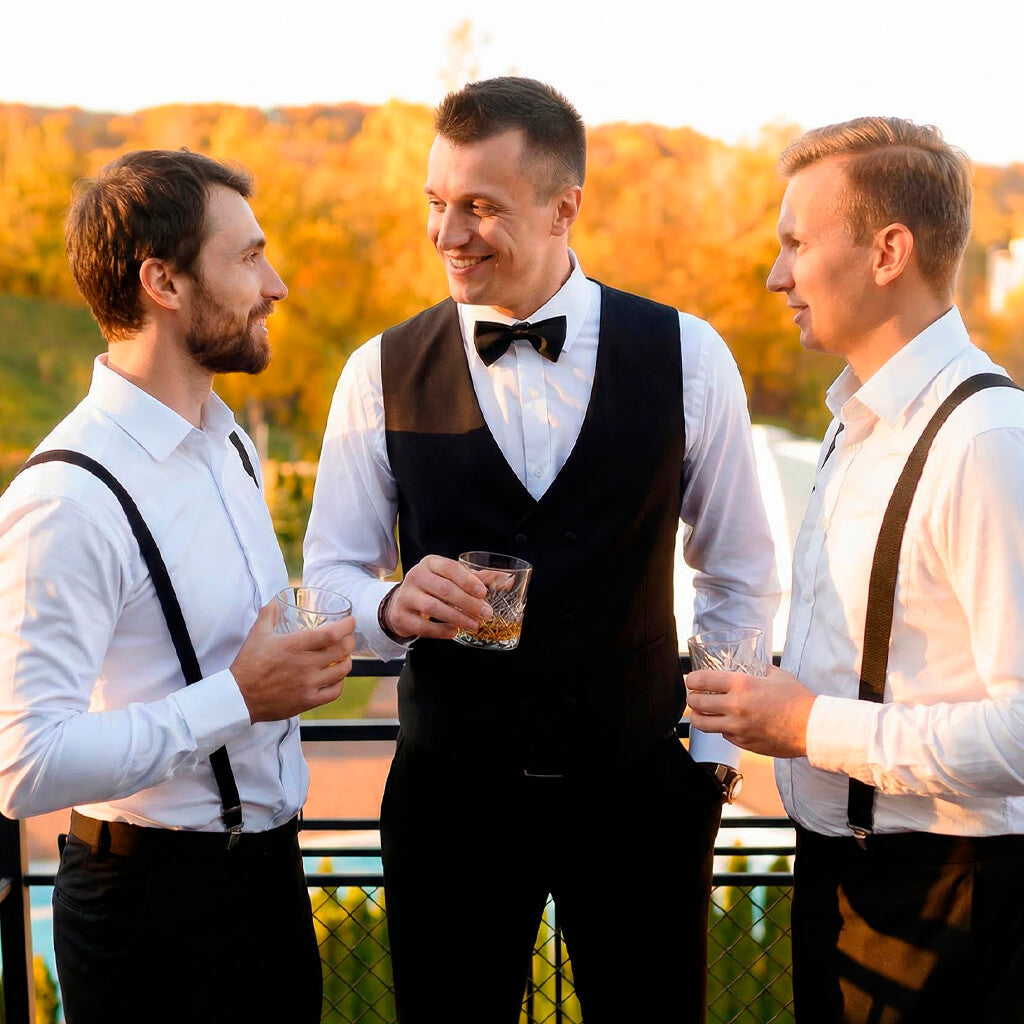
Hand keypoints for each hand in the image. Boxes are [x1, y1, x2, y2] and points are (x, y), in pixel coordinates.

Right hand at [231, 601, 356, 721]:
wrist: (239, 697)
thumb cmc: (248, 664)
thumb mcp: (257, 634)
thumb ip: (268, 614)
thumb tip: (275, 600)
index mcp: (295, 645)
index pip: (332, 633)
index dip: (347, 626)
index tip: (350, 621)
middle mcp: (305, 664)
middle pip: (342, 650)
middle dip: (350, 641)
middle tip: (348, 637)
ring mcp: (308, 684)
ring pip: (342, 670)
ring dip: (346, 661)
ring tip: (343, 657)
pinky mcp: (307, 701)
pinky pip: (334, 691)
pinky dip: (339, 683)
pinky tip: (335, 677)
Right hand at [383, 555, 491, 640]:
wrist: (400, 603)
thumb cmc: (431, 588)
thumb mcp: (449, 578)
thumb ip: (475, 579)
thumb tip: (505, 580)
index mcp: (430, 563)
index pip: (450, 568)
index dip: (468, 580)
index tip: (483, 593)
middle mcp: (416, 576)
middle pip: (444, 589)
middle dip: (468, 603)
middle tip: (485, 613)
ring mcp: (406, 596)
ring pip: (433, 607)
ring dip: (457, 617)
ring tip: (474, 625)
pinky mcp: (400, 616)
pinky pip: (422, 626)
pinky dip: (440, 631)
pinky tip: (454, 632)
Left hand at [685, 665, 814, 757]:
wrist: (811, 727)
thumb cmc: (798, 700)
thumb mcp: (776, 675)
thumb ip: (759, 669)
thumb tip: (753, 664)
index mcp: (741, 685)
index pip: (701, 680)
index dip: (691, 680)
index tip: (691, 680)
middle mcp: (735, 706)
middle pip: (696, 703)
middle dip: (692, 698)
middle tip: (695, 696)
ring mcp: (738, 727)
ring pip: (702, 724)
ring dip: (699, 716)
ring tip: (703, 712)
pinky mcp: (743, 742)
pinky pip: (723, 735)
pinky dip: (722, 729)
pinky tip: (729, 723)